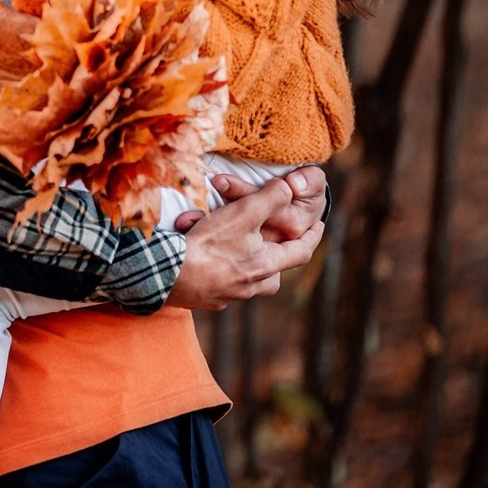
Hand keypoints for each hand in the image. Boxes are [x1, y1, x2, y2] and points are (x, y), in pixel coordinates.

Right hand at [165, 175, 324, 309]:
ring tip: (229, 247)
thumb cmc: (209, 245)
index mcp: (266, 266)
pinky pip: (218, 284)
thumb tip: (291, 187)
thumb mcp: (242, 213)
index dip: (312, 237)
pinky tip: (200, 260)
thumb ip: (270, 198)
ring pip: (245, 279)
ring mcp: (229, 295)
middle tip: (268, 243)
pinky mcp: (207, 299)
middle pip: (273, 272)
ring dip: (241, 263)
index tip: (319, 227)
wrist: (169, 275)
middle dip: (273, 257)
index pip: (301, 252)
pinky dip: (215, 271)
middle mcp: (252, 286)